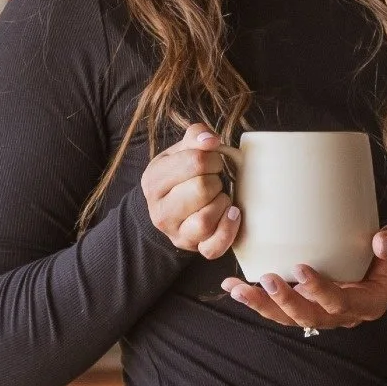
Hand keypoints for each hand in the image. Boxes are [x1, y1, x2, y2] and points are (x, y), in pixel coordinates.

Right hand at [142, 122, 239, 260]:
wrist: (168, 210)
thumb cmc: (179, 176)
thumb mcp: (179, 152)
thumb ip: (195, 136)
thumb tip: (211, 140)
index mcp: (154, 181)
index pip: (193, 162)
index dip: (212, 157)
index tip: (212, 161)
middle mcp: (160, 211)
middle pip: (201, 190)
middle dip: (216, 180)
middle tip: (216, 179)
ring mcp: (176, 234)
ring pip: (204, 220)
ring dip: (221, 203)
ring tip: (220, 196)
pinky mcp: (194, 248)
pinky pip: (213, 248)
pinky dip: (228, 230)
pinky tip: (232, 214)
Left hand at [224, 223, 386, 334]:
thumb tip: (381, 241)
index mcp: (367, 303)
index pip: (341, 303)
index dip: (320, 291)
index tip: (301, 270)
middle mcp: (343, 313)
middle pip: (309, 317)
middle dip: (284, 302)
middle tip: (265, 280)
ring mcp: (324, 310)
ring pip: (290, 317)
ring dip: (262, 305)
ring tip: (236, 290)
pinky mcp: (311, 302)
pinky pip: (283, 307)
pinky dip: (260, 299)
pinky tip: (237, 288)